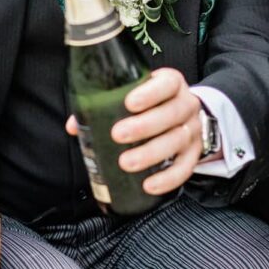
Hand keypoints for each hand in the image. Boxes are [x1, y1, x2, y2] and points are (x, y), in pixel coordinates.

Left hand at [65, 67, 204, 197]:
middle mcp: (186, 105)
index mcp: (171, 84)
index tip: (129, 103)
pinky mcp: (194, 154)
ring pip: (177, 141)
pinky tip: (149, 185)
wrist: (184, 117)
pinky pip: (185, 168)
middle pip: (172, 113)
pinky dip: (167, 179)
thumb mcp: (135, 95)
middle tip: (118, 135)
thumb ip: (106, 105)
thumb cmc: (152, 105)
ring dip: (151, 153)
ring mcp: (192, 130)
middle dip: (144, 125)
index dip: (150, 93)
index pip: (167, 83)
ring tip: (127, 163)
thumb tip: (74, 126)